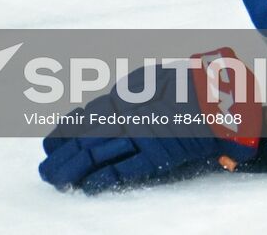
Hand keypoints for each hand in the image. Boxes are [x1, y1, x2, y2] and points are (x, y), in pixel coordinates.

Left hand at [39, 50, 263, 192]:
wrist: (221, 91)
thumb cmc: (191, 82)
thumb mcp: (155, 79)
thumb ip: (136, 93)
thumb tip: (122, 105)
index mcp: (125, 96)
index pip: (86, 117)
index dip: (65, 132)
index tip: (49, 144)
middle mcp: (127, 115)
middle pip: (86, 137)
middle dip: (63, 155)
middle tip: (45, 171)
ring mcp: (140, 135)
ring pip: (98, 153)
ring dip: (74, 169)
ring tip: (55, 181)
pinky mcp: (157, 154)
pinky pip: (125, 168)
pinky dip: (104, 178)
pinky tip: (86, 186)